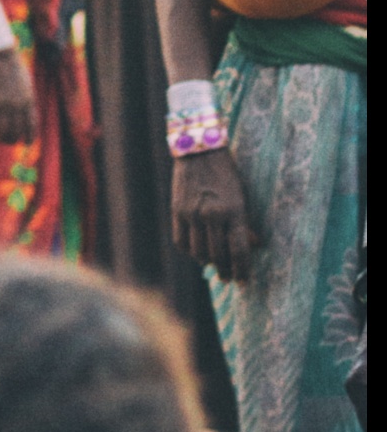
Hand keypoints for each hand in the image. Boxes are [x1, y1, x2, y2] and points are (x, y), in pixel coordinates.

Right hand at [0, 46, 36, 143]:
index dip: (30, 138)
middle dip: (12, 140)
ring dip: (0, 138)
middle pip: (17, 133)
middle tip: (7, 139)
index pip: (32, 127)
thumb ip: (27, 100)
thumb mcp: (27, 85)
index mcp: (30, 101)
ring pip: (3, 132)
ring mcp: (5, 105)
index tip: (26, 143)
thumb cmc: (13, 67)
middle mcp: (18, 106)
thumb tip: (26, 114)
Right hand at [171, 147, 257, 280]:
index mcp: (233, 209)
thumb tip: (253, 245)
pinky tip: (196, 253)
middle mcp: (212, 214)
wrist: (199, 150)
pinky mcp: (177, 211)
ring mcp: (192, 213)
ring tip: (214, 266)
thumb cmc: (226, 172)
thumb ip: (245, 221)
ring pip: (198, 252)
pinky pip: (181, 241)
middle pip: (218, 254)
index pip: (239, 249)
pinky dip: (189, 251)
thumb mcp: (241, 195)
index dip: (242, 269)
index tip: (244, 282)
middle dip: (225, 270)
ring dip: (207, 262)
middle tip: (229, 279)